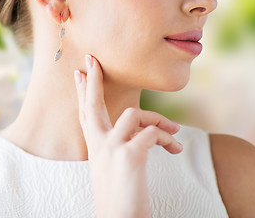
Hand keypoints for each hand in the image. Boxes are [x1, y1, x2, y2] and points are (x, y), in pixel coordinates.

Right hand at [73, 55, 182, 217]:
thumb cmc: (120, 194)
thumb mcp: (114, 166)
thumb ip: (119, 144)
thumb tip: (138, 128)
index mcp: (95, 147)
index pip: (85, 113)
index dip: (82, 92)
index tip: (79, 73)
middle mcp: (98, 145)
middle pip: (92, 104)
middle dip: (92, 80)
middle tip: (92, 60)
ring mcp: (111, 148)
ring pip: (135, 115)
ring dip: (159, 120)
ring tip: (175, 132)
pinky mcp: (128, 156)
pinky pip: (153, 133)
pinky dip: (168, 138)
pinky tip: (176, 149)